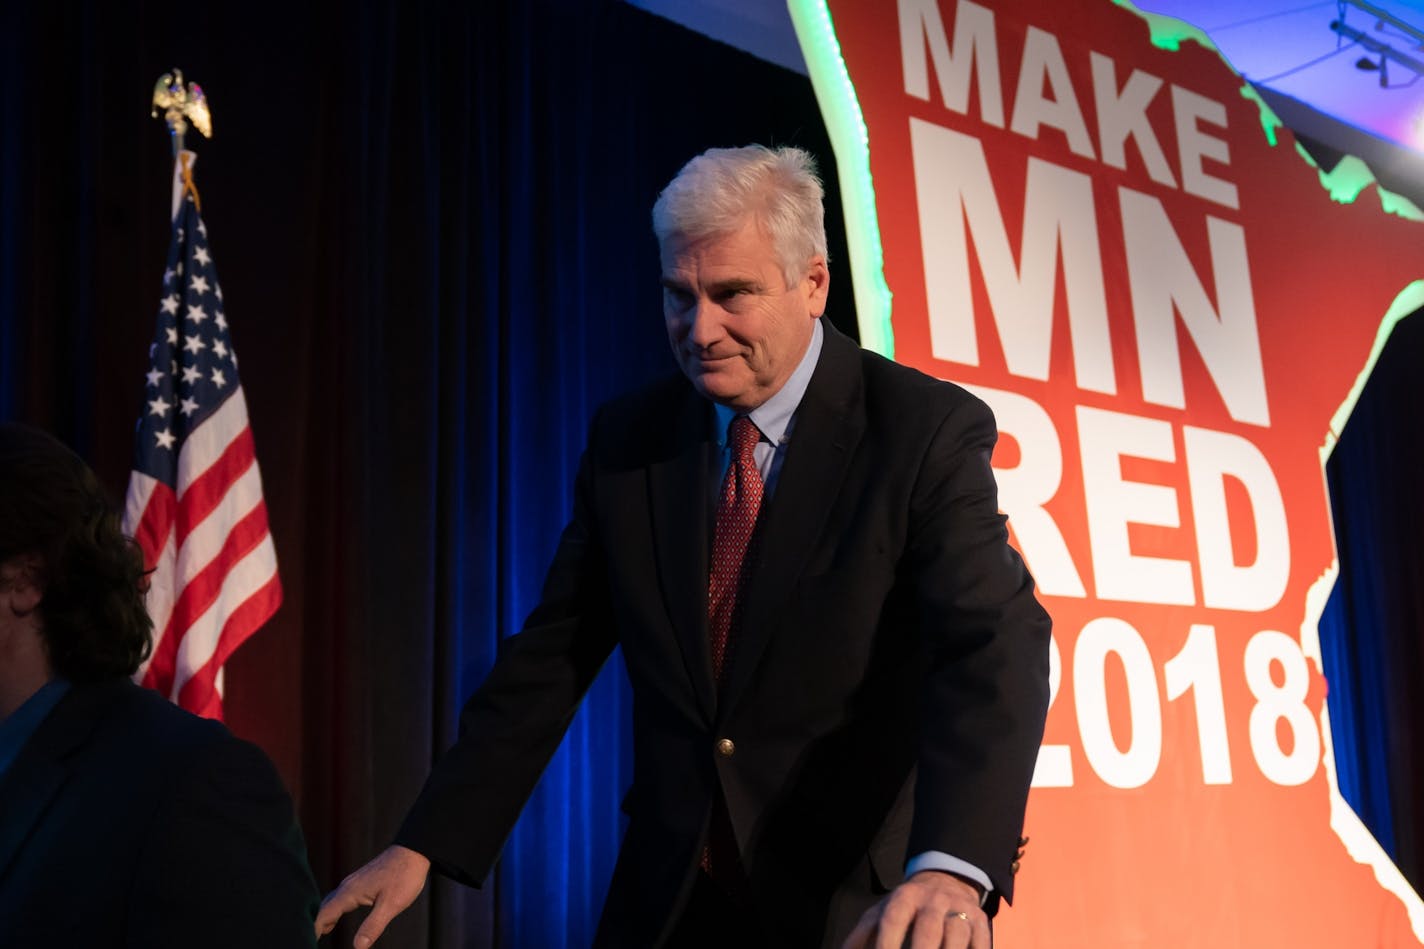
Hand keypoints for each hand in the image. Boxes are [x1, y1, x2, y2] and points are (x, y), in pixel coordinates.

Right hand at [315, 845, 429, 946]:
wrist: (414, 851)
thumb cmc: (404, 876)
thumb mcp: (391, 905)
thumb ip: (373, 926)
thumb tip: (358, 947)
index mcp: (350, 892)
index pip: (323, 914)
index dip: (313, 929)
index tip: (306, 941)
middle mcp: (347, 886)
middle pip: (323, 908)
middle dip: (314, 924)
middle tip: (308, 940)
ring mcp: (354, 882)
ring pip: (331, 902)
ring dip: (323, 917)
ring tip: (318, 934)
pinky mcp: (361, 881)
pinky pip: (339, 898)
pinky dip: (332, 910)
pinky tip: (335, 919)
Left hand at [841, 871, 989, 948]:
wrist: (946, 881)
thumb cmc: (905, 907)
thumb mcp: (880, 913)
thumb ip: (859, 937)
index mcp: (904, 897)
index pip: (893, 920)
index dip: (887, 943)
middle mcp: (933, 900)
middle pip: (928, 929)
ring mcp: (960, 910)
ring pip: (956, 935)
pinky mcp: (981, 922)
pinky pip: (981, 942)